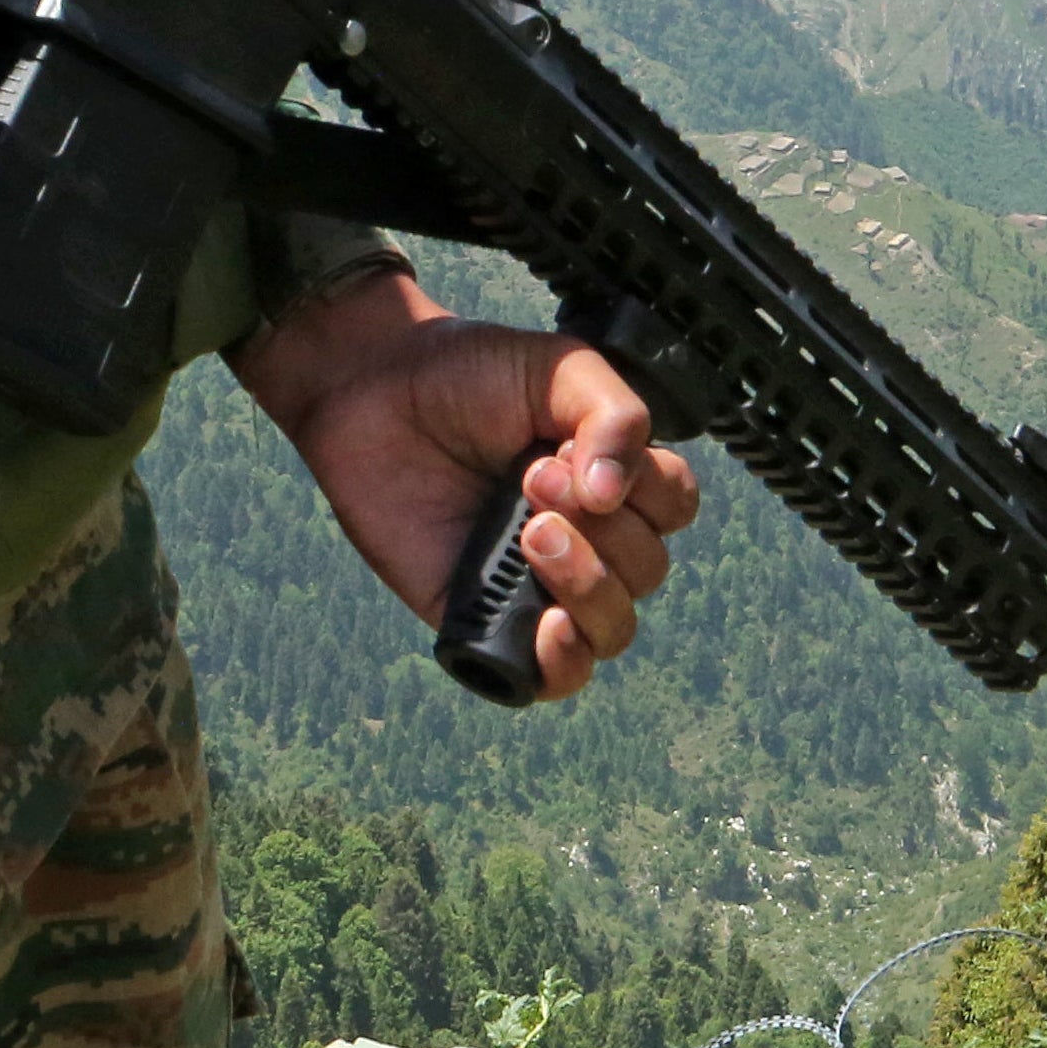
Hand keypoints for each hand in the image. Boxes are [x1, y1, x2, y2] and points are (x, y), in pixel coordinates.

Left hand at [236, 271, 701, 697]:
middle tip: (530, 477)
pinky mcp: (486, 621)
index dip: (645, 489)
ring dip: (588, 586)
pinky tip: (549, 625)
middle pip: (648, 570)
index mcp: (611, 477)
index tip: (571, 451)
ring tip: (531, 536)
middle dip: (603, 529)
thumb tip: (613, 497)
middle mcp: (586, 536)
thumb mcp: (561, 368)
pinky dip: (566, 663)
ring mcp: (537, 583)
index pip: (673, 508)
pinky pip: (555, 678)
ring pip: (614, 629)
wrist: (373, 389)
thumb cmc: (467, 374)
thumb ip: (616, 415)